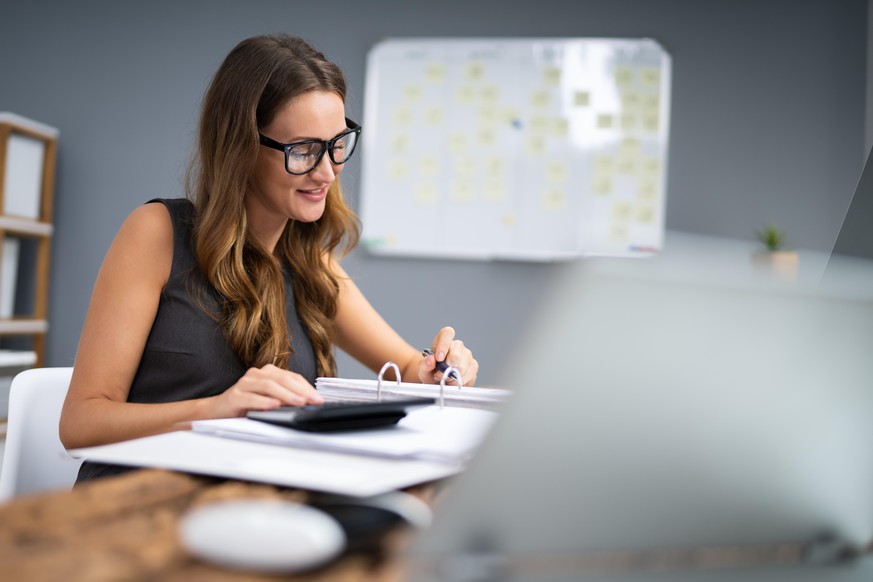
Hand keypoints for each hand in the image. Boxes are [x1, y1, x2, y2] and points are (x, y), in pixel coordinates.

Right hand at [204, 364, 323, 418]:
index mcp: (268, 373)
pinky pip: (251, 397)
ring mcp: (244, 383)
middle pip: (282, 379)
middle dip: (301, 390)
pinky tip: (274, 406)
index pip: (292, 377)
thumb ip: (285, 399)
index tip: (319, 399)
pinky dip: (264, 401)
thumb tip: (307, 403)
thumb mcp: (269, 401)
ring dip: (286, 394)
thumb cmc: (246, 406)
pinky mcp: (234, 395)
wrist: (217, 411)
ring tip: (299, 402)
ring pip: (268, 386)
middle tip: (313, 401)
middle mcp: (256, 374)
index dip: (306, 387)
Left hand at [418, 326, 478, 385]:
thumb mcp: (423, 370)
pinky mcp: (473, 366)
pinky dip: (458, 382)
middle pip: (456, 354)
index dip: (443, 345)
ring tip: (444, 379)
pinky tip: (452, 381)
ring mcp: (467, 355)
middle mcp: (457, 345)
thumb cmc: (431, 372)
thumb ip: (424, 365)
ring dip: (451, 377)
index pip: (447, 333)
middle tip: (438, 376)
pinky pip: (468, 375)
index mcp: (444, 339)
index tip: (438, 359)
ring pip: (462, 367)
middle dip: (446, 369)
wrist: (440, 382)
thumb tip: (431, 360)